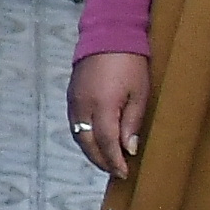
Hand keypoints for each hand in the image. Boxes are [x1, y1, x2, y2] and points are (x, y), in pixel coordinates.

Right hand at [71, 50, 152, 178]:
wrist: (107, 36)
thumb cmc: (130, 64)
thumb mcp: (139, 94)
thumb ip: (132, 123)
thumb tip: (128, 148)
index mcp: (102, 106)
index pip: (105, 142)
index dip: (113, 161)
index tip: (123, 174)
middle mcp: (82, 106)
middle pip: (87, 143)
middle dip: (100, 160)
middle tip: (115, 171)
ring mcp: (73, 101)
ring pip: (77, 135)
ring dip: (90, 151)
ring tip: (106, 160)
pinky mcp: (70, 96)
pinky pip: (74, 124)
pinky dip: (83, 137)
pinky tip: (94, 140)